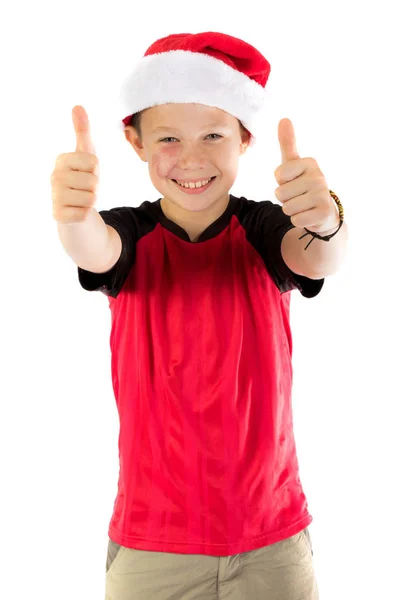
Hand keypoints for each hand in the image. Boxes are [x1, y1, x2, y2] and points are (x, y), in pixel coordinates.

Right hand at [50, 105, 99, 223]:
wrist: (73, 210)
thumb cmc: (81, 179)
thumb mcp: (85, 155)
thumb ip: (83, 132)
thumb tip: (78, 106)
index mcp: (61, 160)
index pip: (93, 161)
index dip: (96, 170)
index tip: (87, 173)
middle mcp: (54, 177)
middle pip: (93, 180)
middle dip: (95, 187)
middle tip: (85, 189)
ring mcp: (55, 197)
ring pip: (91, 198)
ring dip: (91, 200)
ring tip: (81, 199)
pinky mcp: (58, 215)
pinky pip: (85, 212)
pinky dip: (86, 213)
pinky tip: (77, 211)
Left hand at [273, 118, 339, 233]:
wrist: (324, 211)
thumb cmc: (303, 185)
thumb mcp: (294, 165)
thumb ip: (288, 144)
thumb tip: (284, 119)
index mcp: (310, 163)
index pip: (278, 175)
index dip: (280, 183)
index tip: (292, 181)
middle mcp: (319, 176)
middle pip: (280, 193)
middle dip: (285, 199)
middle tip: (298, 196)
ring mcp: (323, 195)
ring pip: (287, 208)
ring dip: (291, 210)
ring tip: (303, 205)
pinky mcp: (324, 213)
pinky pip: (296, 219)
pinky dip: (298, 220)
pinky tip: (308, 215)